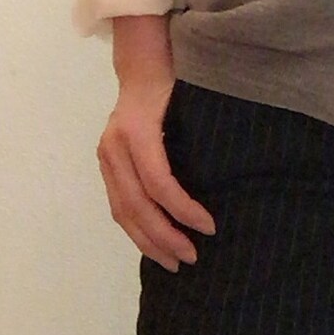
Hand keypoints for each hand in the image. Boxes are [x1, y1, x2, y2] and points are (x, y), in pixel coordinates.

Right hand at [97, 75, 216, 271]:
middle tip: (191, 258)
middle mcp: (114, 147)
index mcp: (136, 131)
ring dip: (147, 241)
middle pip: (136, 204)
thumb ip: (198, 141)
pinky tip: (155, 244)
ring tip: (173, 262)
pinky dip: (137, 229)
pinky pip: (118, 206)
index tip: (210, 227)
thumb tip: (227, 186)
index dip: (183, 209)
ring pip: (122, 211)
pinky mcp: (106, 166)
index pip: (158, 182)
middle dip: (164, 236)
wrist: (140, 72)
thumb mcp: (189, 106)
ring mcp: (106, 158)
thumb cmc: (175, 86)